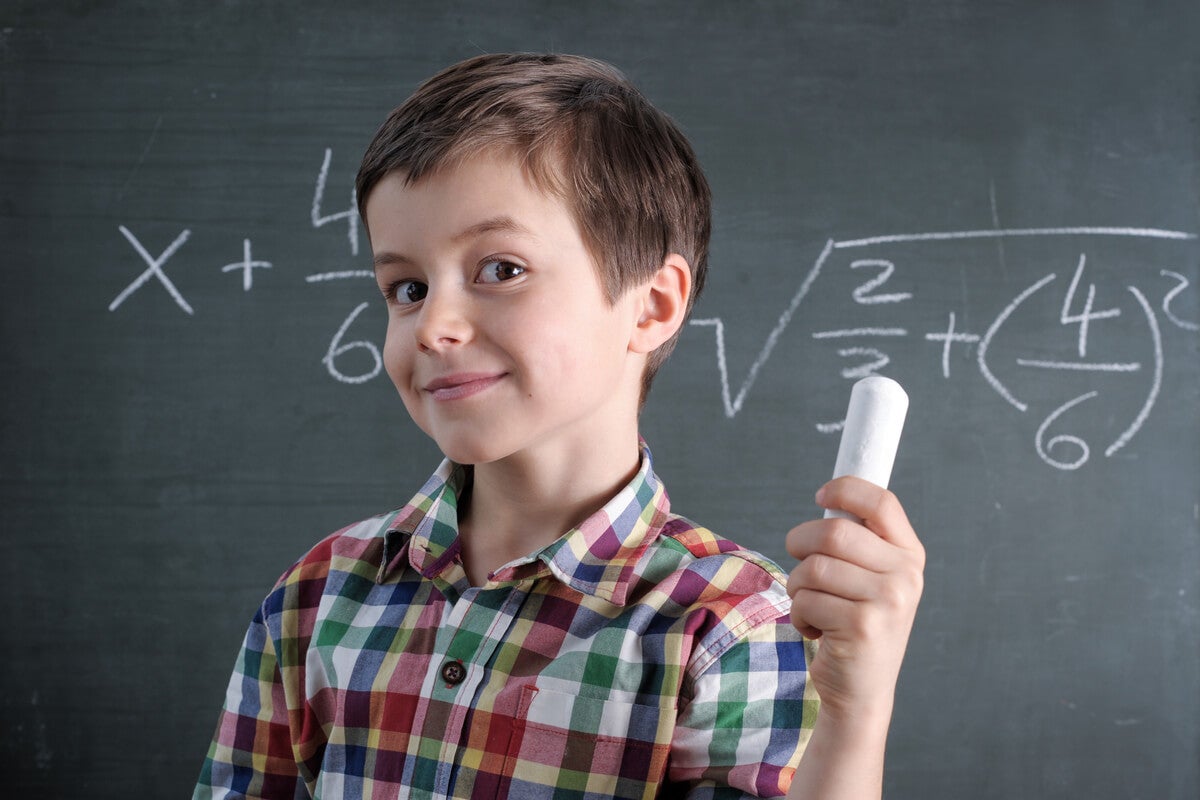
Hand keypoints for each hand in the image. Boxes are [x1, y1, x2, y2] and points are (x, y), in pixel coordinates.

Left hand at [784, 476, 924, 721]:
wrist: (861, 688)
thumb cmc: (855, 623)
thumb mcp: (870, 579)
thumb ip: (859, 542)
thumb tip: (829, 499)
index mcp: (910, 555)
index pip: (881, 502)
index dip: (846, 490)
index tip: (820, 495)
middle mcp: (906, 576)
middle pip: (834, 533)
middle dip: (799, 542)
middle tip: (796, 560)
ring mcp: (888, 601)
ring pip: (814, 568)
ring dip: (797, 586)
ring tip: (810, 604)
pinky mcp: (863, 626)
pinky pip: (806, 600)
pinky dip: (799, 614)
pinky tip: (816, 629)